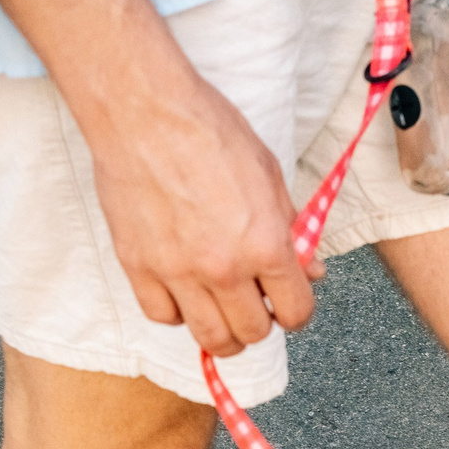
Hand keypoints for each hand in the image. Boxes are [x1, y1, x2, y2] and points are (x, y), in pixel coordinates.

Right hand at [0, 0, 320, 356]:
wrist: (144, 111)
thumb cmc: (209, 131)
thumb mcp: (269, 175)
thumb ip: (291, 228)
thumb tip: (310, 268)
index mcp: (265, 244)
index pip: (296, 310)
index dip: (298, 311)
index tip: (290, 304)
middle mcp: (223, 268)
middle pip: (252, 333)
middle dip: (261, 322)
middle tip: (256, 303)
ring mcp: (177, 273)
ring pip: (209, 338)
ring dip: (223, 332)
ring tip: (223, 311)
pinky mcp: (138, 267)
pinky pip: (162, 316)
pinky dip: (177, 312)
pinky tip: (183, 292)